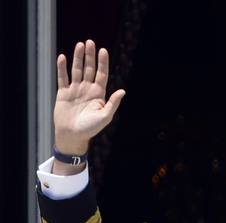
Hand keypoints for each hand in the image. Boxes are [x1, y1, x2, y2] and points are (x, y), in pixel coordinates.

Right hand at [54, 39, 124, 154]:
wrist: (72, 136)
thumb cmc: (90, 129)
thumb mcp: (105, 117)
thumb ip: (113, 103)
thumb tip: (122, 91)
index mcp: (98, 95)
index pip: (101, 74)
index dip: (102, 63)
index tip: (103, 50)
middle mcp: (87, 90)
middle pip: (89, 69)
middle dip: (90, 56)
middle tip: (90, 42)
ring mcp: (75, 90)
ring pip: (77, 70)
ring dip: (78, 58)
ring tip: (80, 45)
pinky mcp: (63, 93)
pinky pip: (62, 78)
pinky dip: (62, 68)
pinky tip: (62, 57)